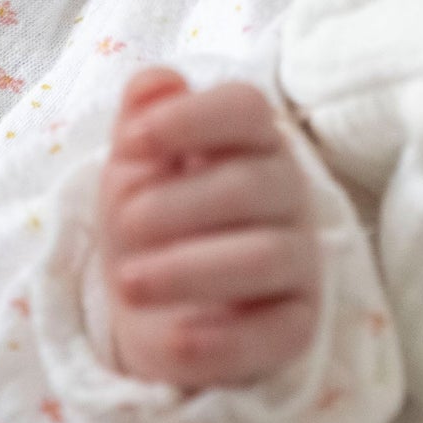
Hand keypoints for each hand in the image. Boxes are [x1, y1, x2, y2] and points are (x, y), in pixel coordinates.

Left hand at [100, 69, 319, 390]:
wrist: (150, 309)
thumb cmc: (150, 222)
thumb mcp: (132, 169)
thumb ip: (142, 121)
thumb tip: (156, 81)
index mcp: (250, 142)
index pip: (244, 109)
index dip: (190, 118)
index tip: (132, 142)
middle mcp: (286, 193)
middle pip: (251, 184)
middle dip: (177, 204)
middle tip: (124, 224)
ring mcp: (298, 260)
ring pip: (264, 257)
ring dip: (188, 270)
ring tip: (128, 283)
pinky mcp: (296, 326)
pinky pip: (272, 334)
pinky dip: (219, 340)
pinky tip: (172, 338)